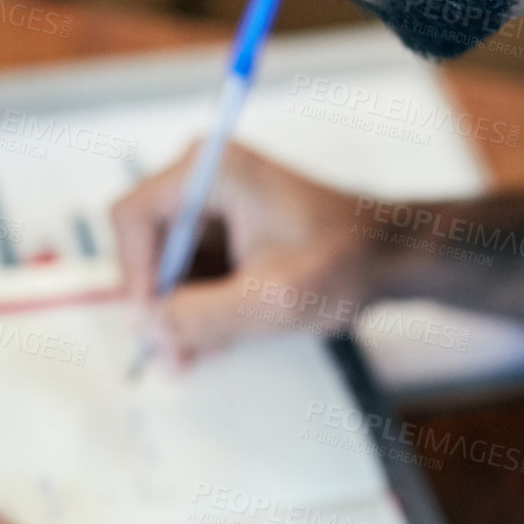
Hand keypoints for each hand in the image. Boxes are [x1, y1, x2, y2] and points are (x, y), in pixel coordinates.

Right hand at [111, 142, 380, 362]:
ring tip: (197, 352)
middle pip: (148, 242)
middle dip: (159, 299)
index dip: (135, 274)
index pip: (134, 217)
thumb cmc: (345, 260)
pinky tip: (215, 335)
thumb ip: (202, 316)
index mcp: (211, 171)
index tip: (155, 319)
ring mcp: (216, 201)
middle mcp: (206, 177)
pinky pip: (193, 267)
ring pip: (168, 261)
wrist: (390, 256)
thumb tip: (151, 328)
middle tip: (174, 350)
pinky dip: (198, 302)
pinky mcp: (228, 226)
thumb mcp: (269, 300)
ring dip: (178, 308)